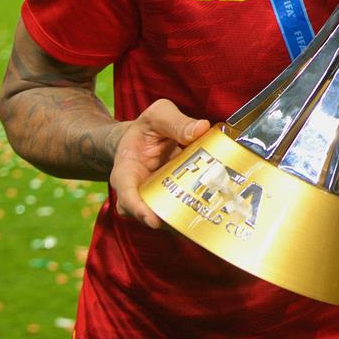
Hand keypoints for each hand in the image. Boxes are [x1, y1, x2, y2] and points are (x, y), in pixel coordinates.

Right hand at [109, 98, 211, 227]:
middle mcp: (138, 193)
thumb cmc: (147, 128)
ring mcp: (155, 199)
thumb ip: (176, 122)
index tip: (154, 221)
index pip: (127, 196)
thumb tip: (201, 129)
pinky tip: (213, 211)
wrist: (144, 138)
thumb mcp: (158, 116)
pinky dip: (194, 213)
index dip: (139, 210)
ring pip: (167, 218)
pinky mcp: (172, 201)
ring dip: (184, 221)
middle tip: (189, 223)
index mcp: (126, 173)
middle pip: (148, 215)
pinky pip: (181, 212)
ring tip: (204, 220)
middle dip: (168, 221)